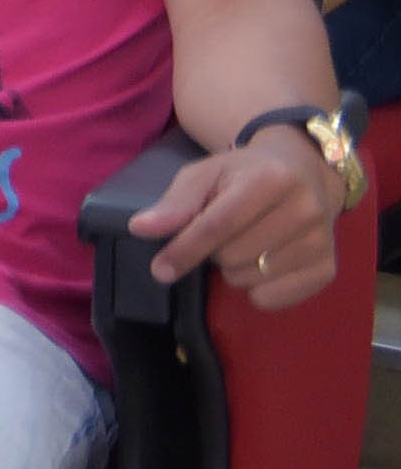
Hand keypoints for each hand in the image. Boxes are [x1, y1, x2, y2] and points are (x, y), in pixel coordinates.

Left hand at [129, 133, 348, 305]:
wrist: (303, 171)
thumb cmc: (244, 173)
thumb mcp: (205, 174)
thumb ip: (175, 202)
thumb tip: (140, 228)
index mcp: (270, 179)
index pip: (218, 225)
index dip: (184, 249)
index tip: (159, 270)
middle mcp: (304, 210)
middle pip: (231, 256)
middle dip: (212, 251)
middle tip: (222, 232)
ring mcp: (321, 241)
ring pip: (250, 278)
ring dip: (232, 269)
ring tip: (244, 242)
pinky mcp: (328, 268)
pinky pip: (275, 298)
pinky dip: (256, 289)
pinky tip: (260, 263)